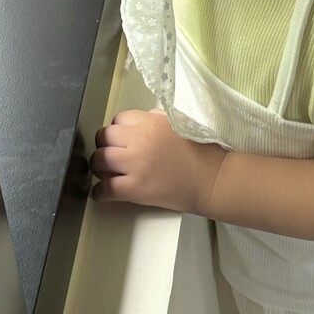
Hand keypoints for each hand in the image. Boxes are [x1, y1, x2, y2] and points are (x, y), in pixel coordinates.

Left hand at [89, 108, 227, 214]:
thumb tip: (143, 120)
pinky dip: (100, 192)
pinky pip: (105, 189)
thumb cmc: (203, 153)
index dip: (118, 131)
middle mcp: (139, 140)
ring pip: (99, 160)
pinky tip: (103, 193)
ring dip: (99, 167)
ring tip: (106, 173)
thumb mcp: (181, 124)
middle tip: (111, 156)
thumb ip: (158, 119)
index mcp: (150, 123)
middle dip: (105, 146)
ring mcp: (135, 165)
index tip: (122, 141)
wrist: (213, 180)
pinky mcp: (135, 188)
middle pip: (104, 137)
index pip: (118, 120)